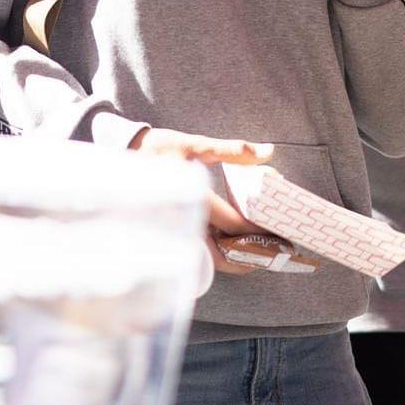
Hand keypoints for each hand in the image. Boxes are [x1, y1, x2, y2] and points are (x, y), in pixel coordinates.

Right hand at [129, 127, 273, 274]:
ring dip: (236, 260)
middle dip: (253, 256)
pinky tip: (234, 247)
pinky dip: (219, 255)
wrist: (123, 155)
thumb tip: (268, 151)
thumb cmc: (160, 148)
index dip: (261, 231)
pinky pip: (199, 253)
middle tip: (275, 253)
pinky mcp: (172, 234)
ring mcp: (177, 231)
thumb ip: (233, 150)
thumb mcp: (196, 145)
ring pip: (211, 259)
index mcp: (195, 199)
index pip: (235, 225)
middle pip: (224, 255)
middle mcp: (186, 221)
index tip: (281, 232)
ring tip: (260, 253)